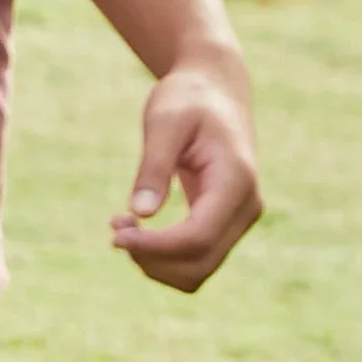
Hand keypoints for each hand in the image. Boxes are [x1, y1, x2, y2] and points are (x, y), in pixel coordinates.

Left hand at [113, 57, 260, 291]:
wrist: (216, 90)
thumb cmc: (188, 98)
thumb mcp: (164, 121)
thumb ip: (154, 166)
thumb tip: (139, 214)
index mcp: (236, 181)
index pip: (198, 237)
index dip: (155, 247)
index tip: (115, 234)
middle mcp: (246, 207)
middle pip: (199, 263)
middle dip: (151, 257)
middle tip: (115, 227)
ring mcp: (240, 219)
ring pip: (198, 271)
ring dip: (155, 262)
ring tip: (123, 227)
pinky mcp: (227, 224)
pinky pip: (196, 260)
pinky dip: (163, 257)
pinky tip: (138, 230)